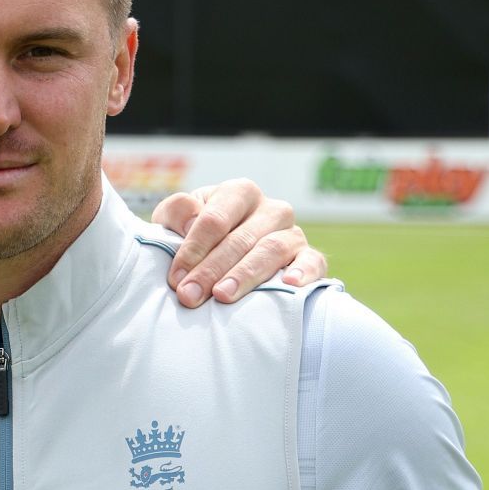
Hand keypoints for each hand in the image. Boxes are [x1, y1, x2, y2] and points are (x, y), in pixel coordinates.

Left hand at [151, 179, 327, 305]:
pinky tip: (289, 284)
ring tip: (223, 296)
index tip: (176, 278)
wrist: (222, 258)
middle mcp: (270, 209)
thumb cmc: (195, 238)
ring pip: (272, 249)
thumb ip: (177, 212)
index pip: (215, 219)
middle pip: (241, 239)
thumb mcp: (175, 221)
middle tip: (190, 296)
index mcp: (238, 193)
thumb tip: (193, 221)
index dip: (194, 249)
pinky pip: (313, 261)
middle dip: (212, 269)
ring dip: (245, 274)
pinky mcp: (309, 256)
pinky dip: (304, 272)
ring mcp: (292, 232)